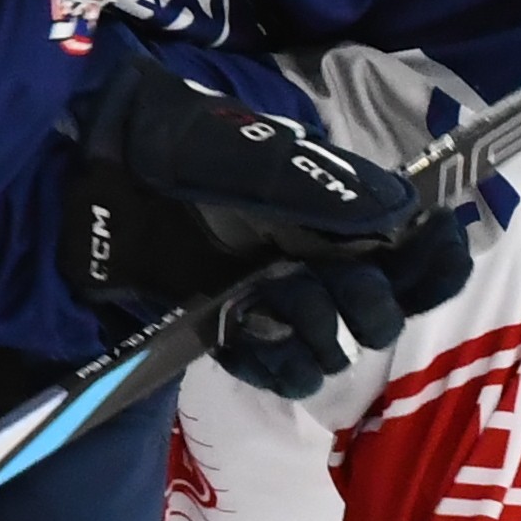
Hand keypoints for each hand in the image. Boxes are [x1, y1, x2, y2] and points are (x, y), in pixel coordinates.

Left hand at [67, 57, 468, 397]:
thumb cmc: (168, 147)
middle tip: (323, 285)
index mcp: (332, 208)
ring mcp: (274, 296)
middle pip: (382, 310)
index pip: (413, 247)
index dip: (433, 261)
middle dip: (365, 306)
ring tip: (265, 308)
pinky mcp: (230, 331)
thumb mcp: (244, 155)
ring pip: (332, 352)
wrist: (87, 175)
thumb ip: (321, 188)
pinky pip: (277, 373)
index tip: (430, 262)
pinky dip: (268, 365)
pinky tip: (243, 338)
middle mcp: (314, 255)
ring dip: (310, 338)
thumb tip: (404, 211)